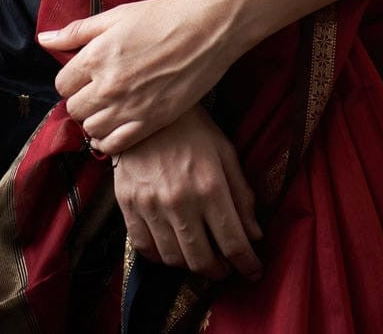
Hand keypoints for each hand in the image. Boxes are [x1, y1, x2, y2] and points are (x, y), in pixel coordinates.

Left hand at [39, 0, 235, 153]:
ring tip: (115, 104)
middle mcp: (107, 86)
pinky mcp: (149, 122)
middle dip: (84, 99)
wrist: (208, 30)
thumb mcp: (118, 16)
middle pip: (74, 109)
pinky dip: (112, 138)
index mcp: (96, 56)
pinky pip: (113, 144)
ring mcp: (128, 107)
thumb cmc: (165, 17)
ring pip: (91, 129)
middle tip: (104, 88)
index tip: (90, 74)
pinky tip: (123, 122)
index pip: (62, 84)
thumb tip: (43, 40)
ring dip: (98, 118)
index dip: (75, 79)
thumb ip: (78, 31)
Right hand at [113, 103, 264, 282]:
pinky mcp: (128, 208)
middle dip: (221, 271)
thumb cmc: (193, 129)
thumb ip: (241, 194)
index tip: (254, 272)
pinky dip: (162, 257)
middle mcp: (180, 202)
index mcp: (210, 186)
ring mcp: (151, 207)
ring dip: (192, 266)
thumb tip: (255, 234)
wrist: (145, 111)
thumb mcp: (226, 153)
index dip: (247, 264)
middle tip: (228, 269)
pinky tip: (174, 249)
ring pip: (174, 259)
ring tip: (203, 258)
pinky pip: (145, 250)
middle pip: (202, 260)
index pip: (233, 242)